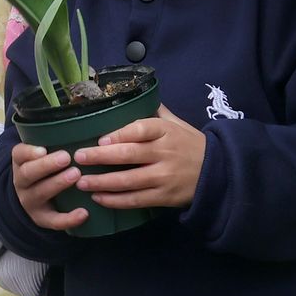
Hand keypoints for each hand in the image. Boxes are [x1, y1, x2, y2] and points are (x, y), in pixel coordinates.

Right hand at [11, 141, 86, 230]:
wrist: (31, 198)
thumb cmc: (43, 167)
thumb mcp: (39, 153)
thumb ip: (51, 139)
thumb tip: (82, 121)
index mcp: (21, 162)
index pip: (19, 154)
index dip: (29, 152)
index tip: (43, 149)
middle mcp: (22, 182)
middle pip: (29, 174)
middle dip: (47, 166)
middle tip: (66, 157)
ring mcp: (30, 201)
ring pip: (40, 194)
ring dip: (58, 184)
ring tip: (76, 175)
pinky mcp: (42, 218)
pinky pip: (53, 221)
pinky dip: (68, 219)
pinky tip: (84, 213)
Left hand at [70, 105, 205, 209]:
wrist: (217, 172)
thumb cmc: (190, 144)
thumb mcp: (177, 123)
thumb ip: (154, 111)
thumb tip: (131, 94)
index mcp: (166, 131)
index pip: (141, 129)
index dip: (119, 134)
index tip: (100, 139)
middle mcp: (164, 153)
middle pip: (129, 155)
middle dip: (100, 157)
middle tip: (78, 158)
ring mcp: (164, 177)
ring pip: (129, 181)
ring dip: (102, 182)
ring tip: (82, 181)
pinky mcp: (164, 197)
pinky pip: (136, 200)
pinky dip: (116, 200)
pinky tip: (99, 197)